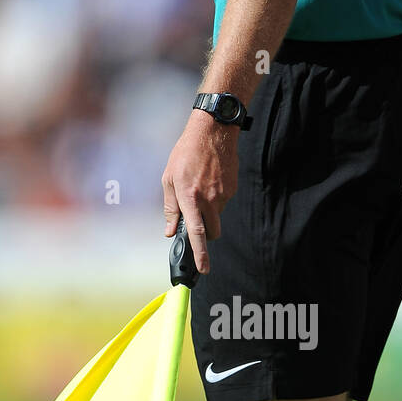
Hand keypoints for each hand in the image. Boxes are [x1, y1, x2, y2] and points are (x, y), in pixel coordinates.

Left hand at [161, 109, 238, 273]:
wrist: (212, 131)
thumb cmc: (185, 153)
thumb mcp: (168, 178)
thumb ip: (170, 207)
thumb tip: (169, 230)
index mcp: (190, 198)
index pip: (196, 233)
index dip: (200, 253)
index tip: (204, 269)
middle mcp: (209, 199)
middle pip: (212, 232)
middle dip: (205, 234)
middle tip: (195, 221)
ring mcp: (223, 195)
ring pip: (217, 216)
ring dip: (208, 212)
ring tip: (199, 187)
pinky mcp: (232, 188)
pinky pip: (223, 202)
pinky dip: (215, 198)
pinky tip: (209, 180)